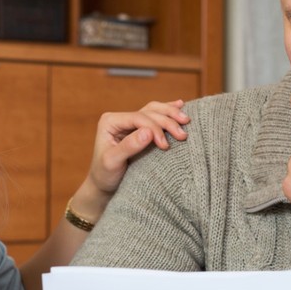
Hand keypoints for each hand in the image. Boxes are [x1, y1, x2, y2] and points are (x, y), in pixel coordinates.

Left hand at [75, 100, 190, 219]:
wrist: (104, 184)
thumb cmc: (105, 175)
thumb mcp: (113, 162)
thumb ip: (129, 146)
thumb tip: (148, 132)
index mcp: (110, 122)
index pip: (138, 118)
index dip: (155, 128)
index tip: (165, 146)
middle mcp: (120, 118)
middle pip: (149, 113)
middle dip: (167, 122)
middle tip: (182, 135)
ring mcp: (130, 122)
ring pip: (155, 111)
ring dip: (172, 114)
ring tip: (186, 120)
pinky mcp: (138, 129)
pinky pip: (155, 115)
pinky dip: (168, 111)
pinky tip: (180, 105)